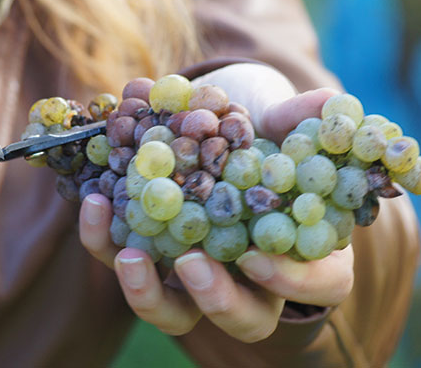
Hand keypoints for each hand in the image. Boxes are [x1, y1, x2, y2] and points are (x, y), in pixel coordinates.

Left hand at [79, 71, 352, 341]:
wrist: (212, 117)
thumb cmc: (262, 129)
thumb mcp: (284, 120)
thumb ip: (303, 116)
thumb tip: (327, 101)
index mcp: (306, 247)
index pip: (321, 286)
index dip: (293, 281)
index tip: (256, 256)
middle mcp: (253, 277)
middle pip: (245, 318)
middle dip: (216, 299)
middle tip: (190, 264)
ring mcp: (197, 273)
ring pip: (175, 312)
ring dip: (147, 292)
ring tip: (128, 255)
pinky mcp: (147, 256)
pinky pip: (125, 263)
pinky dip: (104, 238)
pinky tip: (93, 200)